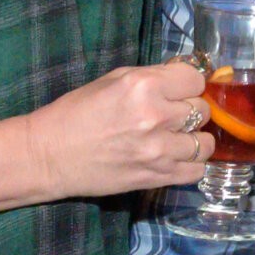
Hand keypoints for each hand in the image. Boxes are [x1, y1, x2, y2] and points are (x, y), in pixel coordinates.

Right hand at [22, 59, 211, 198]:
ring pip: (205, 143)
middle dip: (190, 109)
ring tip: (177, 138)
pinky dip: (190, 164)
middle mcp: (156, 116)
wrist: (50, 156)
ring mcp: (159, 150)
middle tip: (172, 114)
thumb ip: (154, 77)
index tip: (179, 90)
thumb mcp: (115, 80)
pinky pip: (196, 171)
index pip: (196, 79)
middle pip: (202, 109)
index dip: (188, 84)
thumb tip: (187, 77)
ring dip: (194, 138)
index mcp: (144, 86)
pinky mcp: (156, 177)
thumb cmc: (78, 112)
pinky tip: (175, 158)